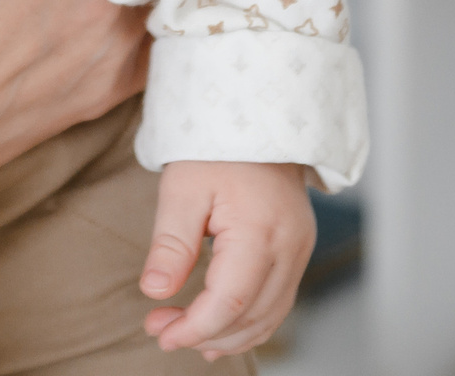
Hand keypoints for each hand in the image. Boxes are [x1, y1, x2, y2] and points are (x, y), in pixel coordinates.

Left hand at [141, 160, 315, 359]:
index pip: (229, 302)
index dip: (194, 327)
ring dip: (226, 335)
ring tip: (183, 336)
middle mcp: (289, 248)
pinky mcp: (297, 250)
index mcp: (260, 232)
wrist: (258, 118)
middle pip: (251, 316)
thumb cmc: (216, 146)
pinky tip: (219, 331)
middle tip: (160, 330)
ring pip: (268, 317)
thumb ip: (171, 244)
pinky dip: (249, 323)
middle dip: (204, 333)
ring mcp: (299, 250)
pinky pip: (277, 301)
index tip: (160, 334)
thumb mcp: (183, 188)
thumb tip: (155, 292)